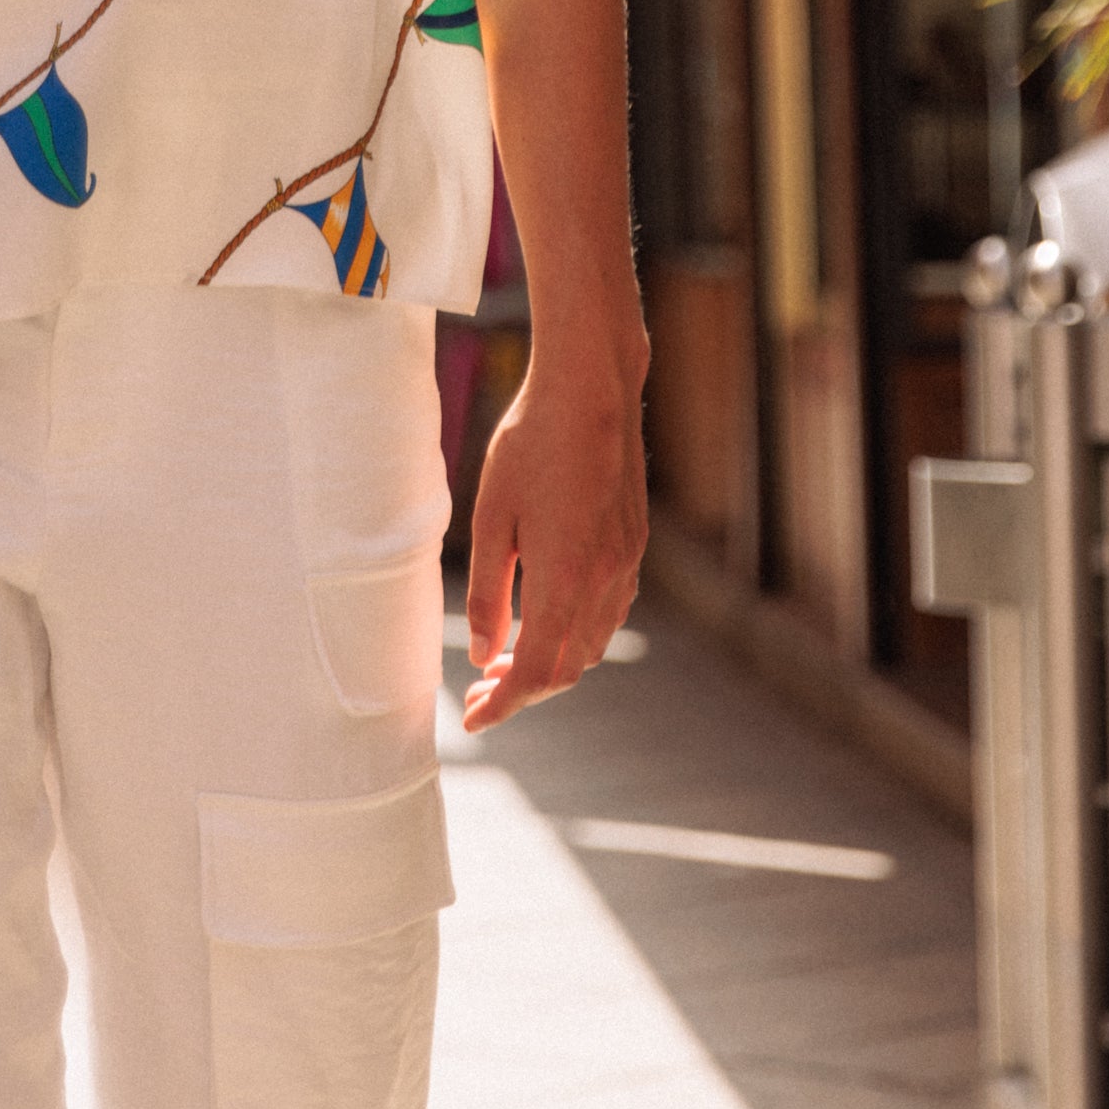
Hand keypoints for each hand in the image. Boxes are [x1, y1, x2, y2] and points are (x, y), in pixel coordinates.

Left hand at [461, 329, 646, 729]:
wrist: (592, 390)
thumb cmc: (530, 444)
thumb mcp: (491, 517)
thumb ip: (486, 592)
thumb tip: (482, 653)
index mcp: (565, 578)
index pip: (536, 670)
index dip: (504, 703)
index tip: (474, 718)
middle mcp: (604, 580)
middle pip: (568, 668)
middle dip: (523, 689)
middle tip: (480, 690)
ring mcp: (625, 564)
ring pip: (593, 644)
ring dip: (551, 663)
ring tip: (505, 658)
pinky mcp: (633, 545)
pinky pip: (609, 612)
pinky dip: (576, 633)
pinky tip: (546, 617)